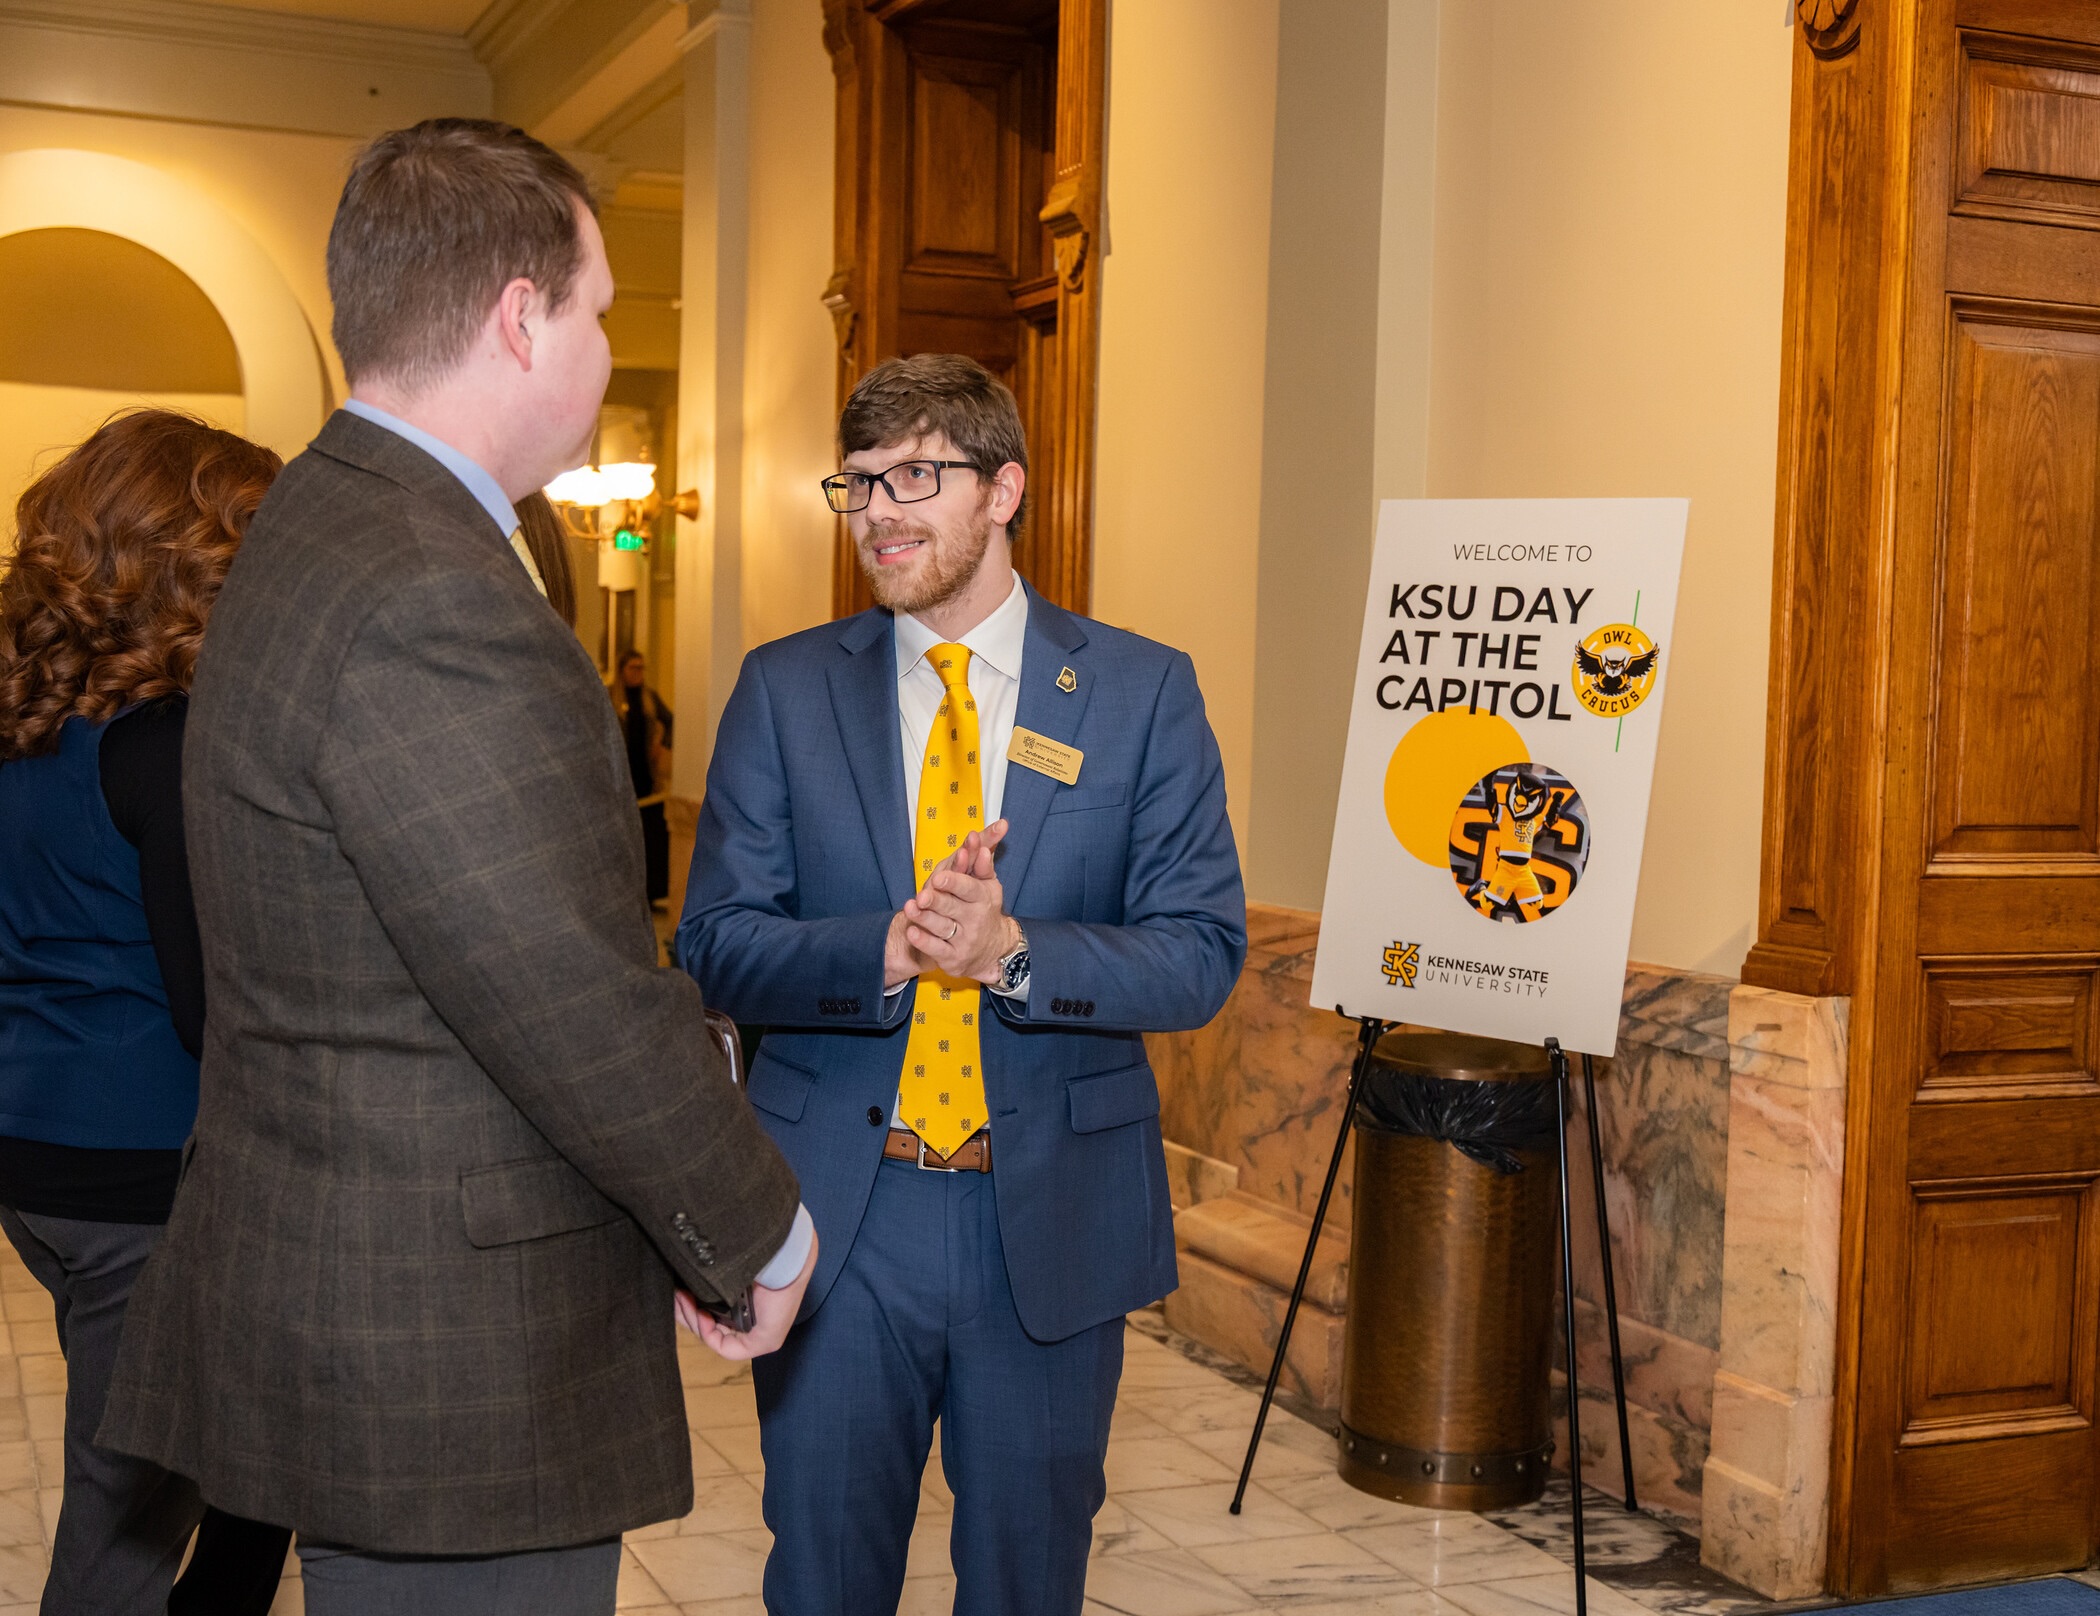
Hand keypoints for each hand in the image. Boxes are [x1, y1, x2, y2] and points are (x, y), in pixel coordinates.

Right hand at [678, 1227, 819, 1359]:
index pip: (710, 1318)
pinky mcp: (764, 1342)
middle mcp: (751, 1321)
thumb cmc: (757, 1254)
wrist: (783, 1251)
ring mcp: (759, 1335)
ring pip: (714, 1337)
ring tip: (683, 1299)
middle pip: (709, 1328)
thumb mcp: (726, 1272)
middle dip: (687, 1314)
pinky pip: (727, 1349)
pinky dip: (708, 1333)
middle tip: (676, 1296)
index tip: (680, 1294)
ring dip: (693, 1320)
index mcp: (743, 1305)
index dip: (690, 1310)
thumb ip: (708, 1283)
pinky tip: (701, 1314)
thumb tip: (677, 1282)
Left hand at [902, 820, 1020, 985]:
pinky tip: (912, 931)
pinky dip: (923, 941)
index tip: (939, 878)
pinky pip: (936, 949)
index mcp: (984, 900)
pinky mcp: (952, 958)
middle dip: (936, 901)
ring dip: (924, 918)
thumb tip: (981, 844)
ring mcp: (964, 941)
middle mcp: (975, 921)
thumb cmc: (985, 910)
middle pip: (952, 908)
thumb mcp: (989, 887)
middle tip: (921, 895)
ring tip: (909, 907)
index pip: (969, 889)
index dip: (954, 883)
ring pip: (941, 928)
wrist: (993, 950)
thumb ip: (983, 865)